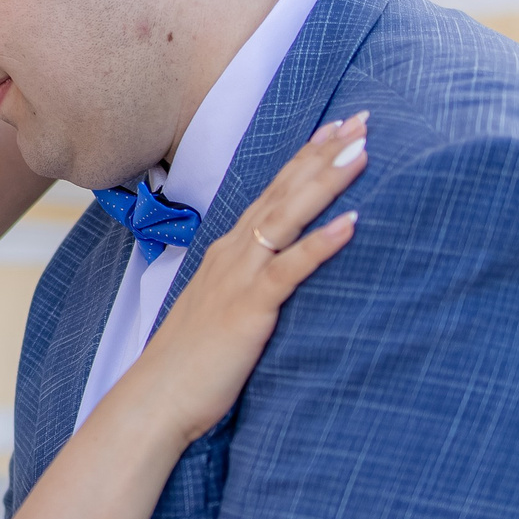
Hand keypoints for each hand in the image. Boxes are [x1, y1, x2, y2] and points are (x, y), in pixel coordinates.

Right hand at [102, 114, 367, 450]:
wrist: (156, 398)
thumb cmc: (190, 362)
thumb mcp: (221, 309)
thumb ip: (248, 285)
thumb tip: (275, 276)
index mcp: (228, 252)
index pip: (272, 192)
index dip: (305, 158)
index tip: (336, 128)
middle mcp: (233, 254)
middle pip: (284, 191)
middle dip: (324, 154)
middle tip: (362, 120)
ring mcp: (239, 278)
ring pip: (288, 217)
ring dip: (326, 182)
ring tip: (363, 152)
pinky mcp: (249, 308)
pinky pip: (289, 269)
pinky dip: (320, 244)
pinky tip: (351, 224)